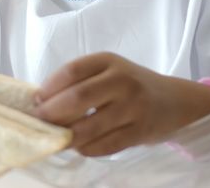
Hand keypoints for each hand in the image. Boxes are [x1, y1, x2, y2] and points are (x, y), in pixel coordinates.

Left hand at [32, 53, 209, 156]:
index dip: (48, 88)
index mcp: (108, 61)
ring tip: (57, 137)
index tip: (35, 100)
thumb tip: (40, 101)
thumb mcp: (108, 71)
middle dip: (51, 114)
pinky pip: (105, 145)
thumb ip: (79, 81)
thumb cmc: (130, 84)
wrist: (174, 100)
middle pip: (77, 99)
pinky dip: (86, 149)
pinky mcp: (140, 131)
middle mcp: (122, 81)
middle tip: (39, 122)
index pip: (71, 72)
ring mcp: (133, 107)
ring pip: (89, 126)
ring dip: (66, 135)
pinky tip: (79, 146)